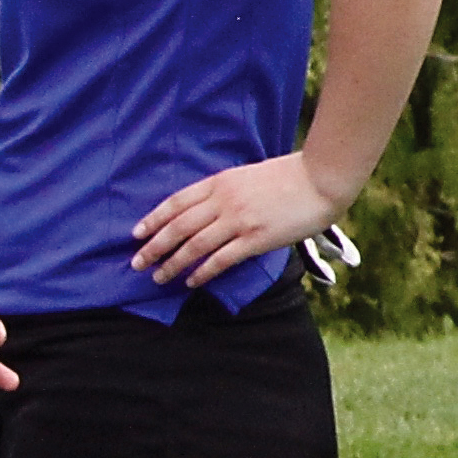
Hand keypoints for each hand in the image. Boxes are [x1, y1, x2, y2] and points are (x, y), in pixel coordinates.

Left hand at [133, 152, 343, 288]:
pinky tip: (191, 281)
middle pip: (178, 227)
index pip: (176, 203)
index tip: (136, 234)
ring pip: (195, 246)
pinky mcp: (256, 239)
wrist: (322, 178)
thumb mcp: (246, 175)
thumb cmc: (288, 176)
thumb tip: (203, 210)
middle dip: (153, 246)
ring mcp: (239, 220)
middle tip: (136, 262)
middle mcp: (223, 201)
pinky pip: (221, 259)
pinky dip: (203, 272)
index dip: (153, 220)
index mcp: (219, 182)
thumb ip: (224, 191)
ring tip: (158, 277)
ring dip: (173, 264)